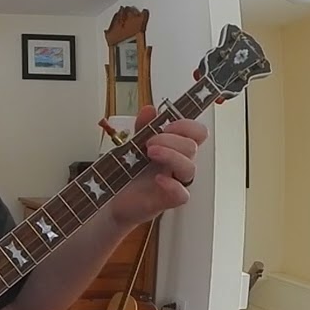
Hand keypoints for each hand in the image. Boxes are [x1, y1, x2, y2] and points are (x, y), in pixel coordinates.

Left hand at [108, 104, 207, 226]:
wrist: (113, 198)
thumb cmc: (129, 173)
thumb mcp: (134, 144)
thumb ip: (143, 127)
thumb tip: (150, 109)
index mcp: (174, 147)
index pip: (197, 133)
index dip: (188, 126)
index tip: (168, 125)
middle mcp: (177, 163)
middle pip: (192, 147)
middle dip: (171, 139)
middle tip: (150, 142)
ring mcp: (175, 181)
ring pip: (190, 168)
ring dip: (171, 155)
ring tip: (150, 152)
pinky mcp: (168, 200)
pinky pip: (182, 194)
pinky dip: (173, 185)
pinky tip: (159, 178)